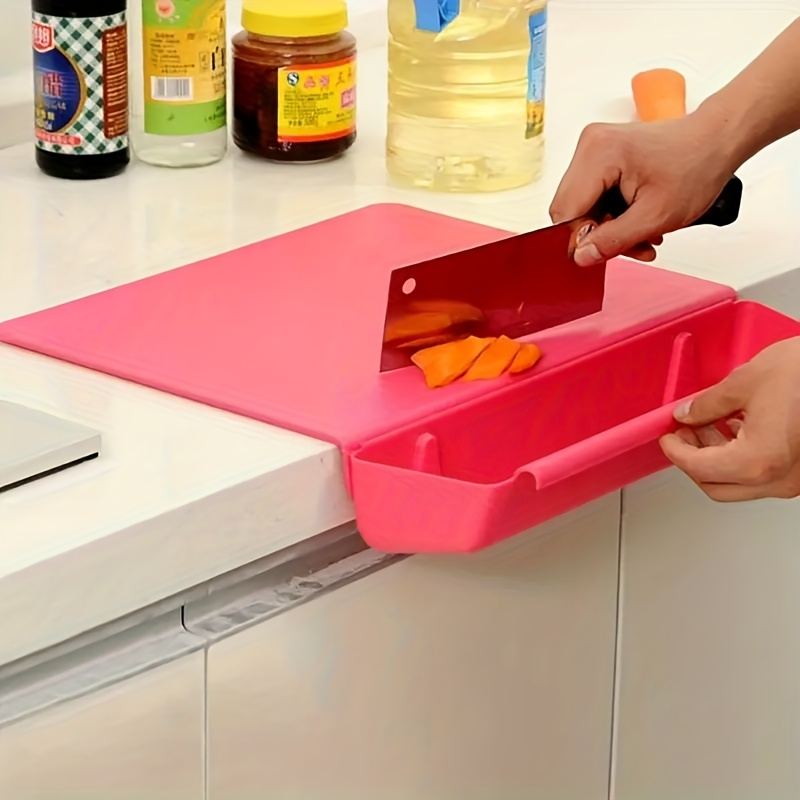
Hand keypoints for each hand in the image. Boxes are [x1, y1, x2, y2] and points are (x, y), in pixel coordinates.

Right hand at [549, 115, 733, 266]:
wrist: (716, 141)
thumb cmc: (696, 166)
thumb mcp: (656, 216)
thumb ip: (612, 241)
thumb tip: (581, 257)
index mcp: (598, 154)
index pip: (565, 211)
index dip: (580, 239)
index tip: (602, 253)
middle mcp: (590, 145)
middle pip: (573, 209)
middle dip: (600, 235)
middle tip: (632, 246)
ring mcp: (595, 149)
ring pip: (584, 207)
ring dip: (610, 228)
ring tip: (643, 236)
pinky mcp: (603, 156)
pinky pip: (595, 196)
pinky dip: (615, 215)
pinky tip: (637, 221)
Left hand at [659, 337, 799, 500]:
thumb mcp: (744, 382)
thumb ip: (707, 404)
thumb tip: (687, 414)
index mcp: (758, 461)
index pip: (698, 468)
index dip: (675, 451)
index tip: (667, 436)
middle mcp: (779, 479)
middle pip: (716, 487)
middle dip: (692, 461)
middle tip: (682, 434)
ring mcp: (796, 480)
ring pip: (740, 485)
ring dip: (717, 460)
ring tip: (706, 427)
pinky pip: (763, 476)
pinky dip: (742, 459)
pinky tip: (737, 430)